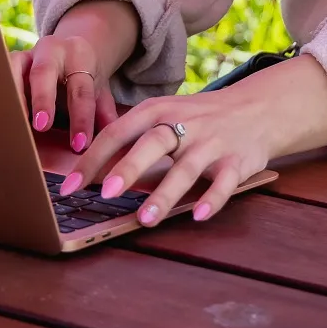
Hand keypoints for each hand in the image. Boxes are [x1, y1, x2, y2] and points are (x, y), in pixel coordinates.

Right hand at [10, 0, 137, 152]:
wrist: (67, 49)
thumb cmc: (83, 78)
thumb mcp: (100, 90)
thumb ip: (105, 111)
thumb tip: (115, 139)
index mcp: (79, 55)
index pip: (81, 89)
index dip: (81, 118)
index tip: (80, 145)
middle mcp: (50, 49)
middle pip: (44, 73)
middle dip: (43, 99)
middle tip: (42, 127)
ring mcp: (25, 53)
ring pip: (13, 70)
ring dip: (12, 98)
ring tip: (12, 126)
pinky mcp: (6, 62)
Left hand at [56, 54, 326, 226]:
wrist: (257, 108)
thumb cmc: (197, 119)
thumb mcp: (164, 117)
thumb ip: (131, 141)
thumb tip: (87, 174)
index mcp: (158, 110)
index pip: (118, 132)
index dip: (93, 160)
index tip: (69, 188)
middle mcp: (184, 123)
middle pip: (153, 142)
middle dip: (129, 167)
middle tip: (106, 194)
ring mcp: (212, 142)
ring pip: (186, 167)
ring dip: (165, 193)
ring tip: (146, 219)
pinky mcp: (238, 160)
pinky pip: (224, 181)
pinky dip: (212, 198)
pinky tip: (198, 216)